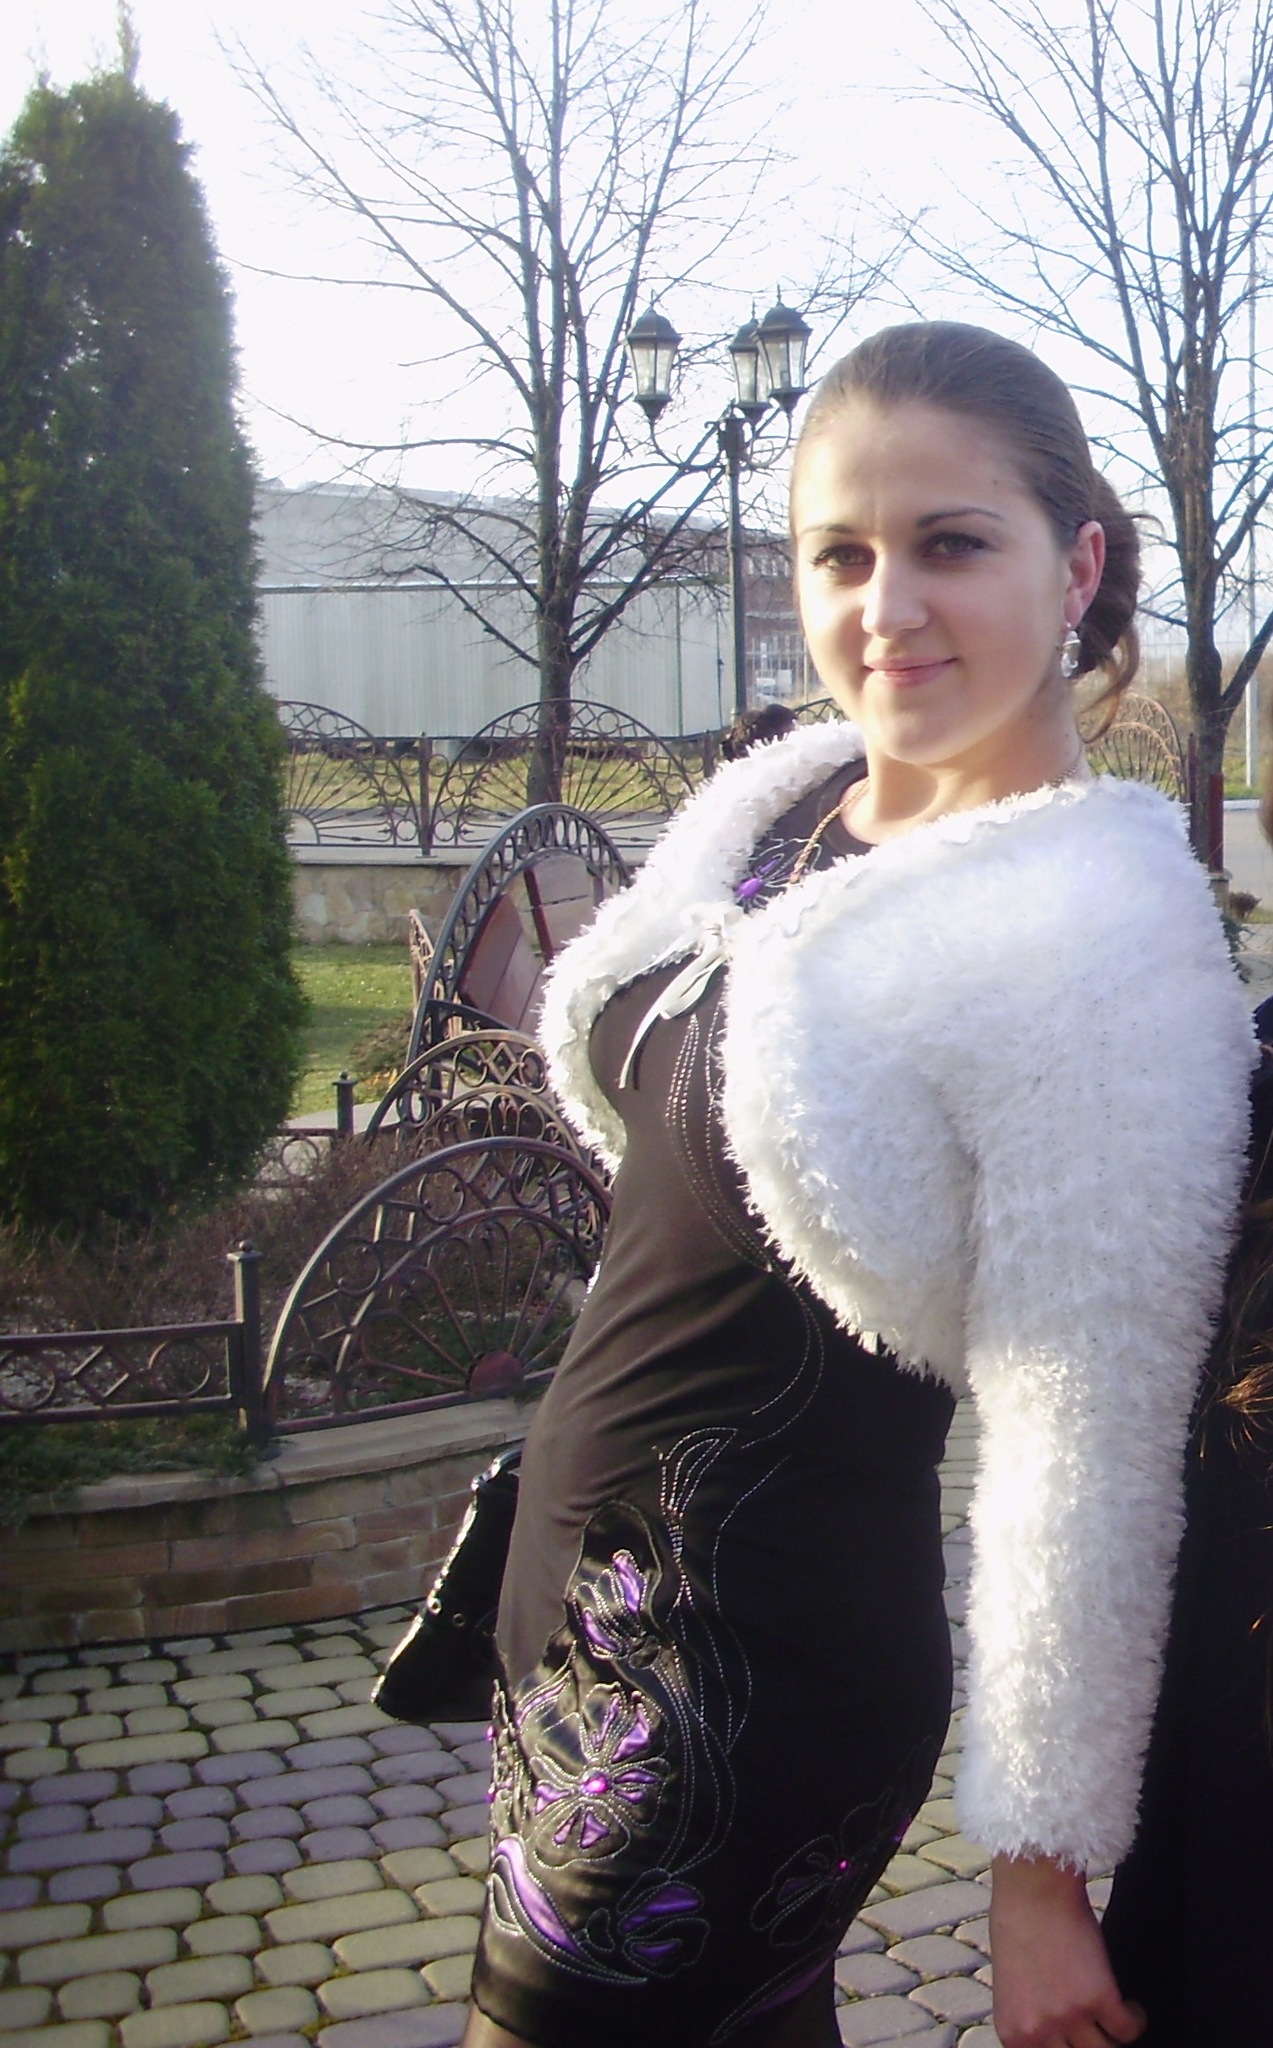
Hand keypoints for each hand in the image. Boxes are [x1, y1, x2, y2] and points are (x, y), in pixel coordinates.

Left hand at [989, 1853, 1146, 2047]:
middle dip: (1089, 2047)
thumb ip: (1029, 2020)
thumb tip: (1054, 2038)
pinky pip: (1128, 2029)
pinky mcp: (1100, 1997)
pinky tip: (1132, 2006)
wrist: (1032, 1890)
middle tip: (1098, 2033)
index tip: (1080, 2043)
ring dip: (1113, 2037)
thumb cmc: (1016, 1928)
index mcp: (1014, 2033)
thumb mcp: (1010, 1988)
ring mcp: (1070, 2017)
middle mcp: (1040, 2032)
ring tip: (1115, 2019)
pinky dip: (1136, 2020)